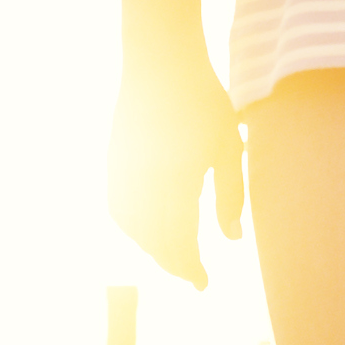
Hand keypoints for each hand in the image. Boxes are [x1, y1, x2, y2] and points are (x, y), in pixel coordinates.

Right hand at [110, 29, 243, 288]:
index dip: (191, 266)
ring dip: (152, 248)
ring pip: (132, 227)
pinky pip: (117, 207)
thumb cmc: (203, 100)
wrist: (159, 60)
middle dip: (174, 263)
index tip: (203, 284)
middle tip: (194, 277)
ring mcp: (123, 170)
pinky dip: (132, 227)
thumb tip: (232, 240)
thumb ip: (230, 194)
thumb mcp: (228, 145)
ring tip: (175, 256)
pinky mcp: (112, 161)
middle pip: (154, 239)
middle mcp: (144, 178)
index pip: (180, 238)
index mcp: (178, 176)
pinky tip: (150, 231)